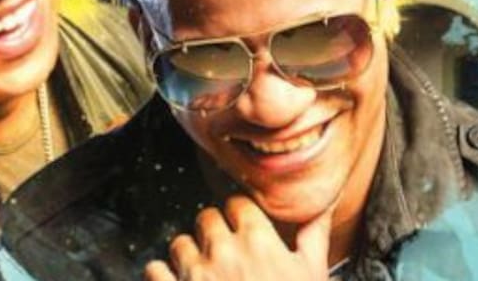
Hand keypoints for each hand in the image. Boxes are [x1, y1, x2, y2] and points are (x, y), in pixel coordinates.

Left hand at [143, 195, 333, 280]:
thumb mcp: (312, 273)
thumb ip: (314, 235)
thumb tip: (323, 204)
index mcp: (258, 242)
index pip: (237, 203)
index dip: (240, 216)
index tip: (243, 228)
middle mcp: (224, 252)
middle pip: (206, 218)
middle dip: (214, 233)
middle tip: (226, 254)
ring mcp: (196, 274)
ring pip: (179, 243)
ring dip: (189, 255)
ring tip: (205, 274)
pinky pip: (154, 269)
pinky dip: (162, 275)